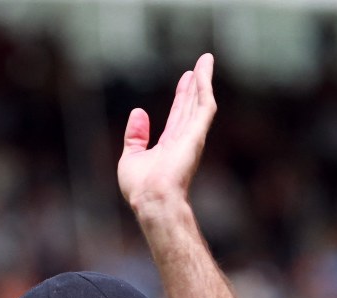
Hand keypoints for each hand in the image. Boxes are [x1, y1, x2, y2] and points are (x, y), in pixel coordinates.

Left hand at [117, 53, 216, 217]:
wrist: (151, 199)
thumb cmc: (140, 187)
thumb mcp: (131, 157)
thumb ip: (135, 135)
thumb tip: (138, 112)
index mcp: (170, 146)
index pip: (178, 115)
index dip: (183, 96)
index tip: (186, 78)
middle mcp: (184, 139)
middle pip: (192, 104)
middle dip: (196, 84)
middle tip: (201, 63)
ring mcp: (192, 137)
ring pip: (200, 101)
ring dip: (204, 80)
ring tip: (206, 60)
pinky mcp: (196, 134)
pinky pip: (204, 106)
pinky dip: (204, 87)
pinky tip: (202, 71)